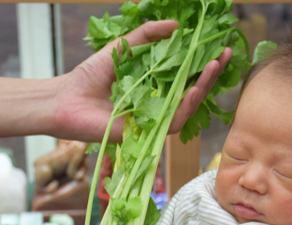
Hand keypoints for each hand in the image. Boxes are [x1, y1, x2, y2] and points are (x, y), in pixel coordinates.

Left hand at [53, 20, 231, 141]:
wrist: (66, 100)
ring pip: (189, 105)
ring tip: (214, 67)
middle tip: (224, 54)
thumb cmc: (91, 76)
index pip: (188, 74)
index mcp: (157, 84)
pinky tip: (195, 89)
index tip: (219, 46)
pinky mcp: (150, 132)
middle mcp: (161, 102)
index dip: (205, 62)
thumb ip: (148, 36)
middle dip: (212, 73)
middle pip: (194, 89)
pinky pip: (174, 120)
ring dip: (204, 86)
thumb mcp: (123, 47)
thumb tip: (177, 25)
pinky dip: (186, 105)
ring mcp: (157, 118)